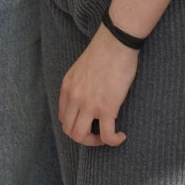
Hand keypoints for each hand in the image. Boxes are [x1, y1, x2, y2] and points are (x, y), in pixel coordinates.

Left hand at [58, 26, 138, 147]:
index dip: (76, 126)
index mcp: (67, 88)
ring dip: (95, 142)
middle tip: (99, 133)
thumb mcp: (80, 69)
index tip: (90, 124)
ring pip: (81, 137)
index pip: (63, 118)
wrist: (116, 43)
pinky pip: (106, 135)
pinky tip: (121, 136)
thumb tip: (87, 98)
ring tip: (107, 136)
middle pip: (70, 131)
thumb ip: (79, 85)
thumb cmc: (104, 52)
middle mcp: (74, 98)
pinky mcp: (107, 108)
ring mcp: (89, 104)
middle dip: (84, 137)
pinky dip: (114, 141)